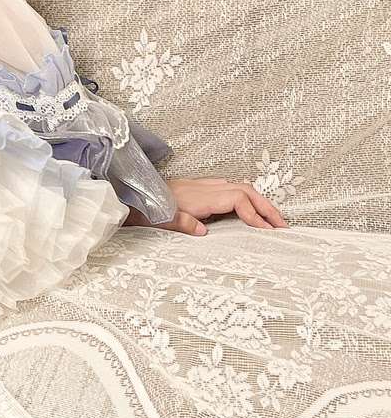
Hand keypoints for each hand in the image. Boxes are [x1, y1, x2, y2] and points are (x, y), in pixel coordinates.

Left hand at [123, 176, 288, 236]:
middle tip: (283, 225)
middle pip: (246, 191)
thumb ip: (181, 223)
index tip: (267, 231)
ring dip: (260, 202)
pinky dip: (248, 199)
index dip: (254, 215)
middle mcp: (207, 187)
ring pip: (241, 188)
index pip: (238, 200)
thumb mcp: (162, 219)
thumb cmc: (148, 210)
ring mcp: (206, 186)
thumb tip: (203, 230)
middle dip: (267, 207)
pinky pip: (233, 190)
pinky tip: (252, 211)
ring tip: (274, 220)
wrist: (134, 196)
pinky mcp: (203, 189)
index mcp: (201, 196)